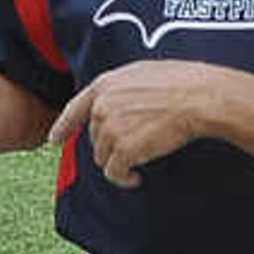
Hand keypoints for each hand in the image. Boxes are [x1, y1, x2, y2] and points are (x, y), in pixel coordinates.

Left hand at [48, 59, 221, 184]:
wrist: (198, 98)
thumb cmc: (182, 84)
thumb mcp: (142, 74)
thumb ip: (121, 89)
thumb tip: (116, 105)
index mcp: (105, 85)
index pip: (76, 108)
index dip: (64, 126)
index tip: (55, 140)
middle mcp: (101, 106)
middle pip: (95, 138)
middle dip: (112, 146)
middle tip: (138, 145)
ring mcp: (110, 128)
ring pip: (103, 158)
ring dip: (120, 163)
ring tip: (141, 159)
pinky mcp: (123, 149)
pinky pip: (114, 173)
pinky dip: (124, 180)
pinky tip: (136, 179)